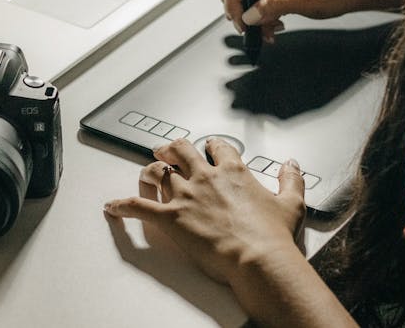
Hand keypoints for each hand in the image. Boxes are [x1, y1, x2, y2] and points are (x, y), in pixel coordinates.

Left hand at [104, 138, 305, 284]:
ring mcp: (185, 196)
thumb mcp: (291, 203)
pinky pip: (138, 206)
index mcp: (233, 172)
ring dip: (149, 171)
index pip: (217, 147)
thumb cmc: (272, 235)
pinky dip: (122, 205)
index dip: (211, 146)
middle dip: (171, 149)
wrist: (257, 258)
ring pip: (158, 173)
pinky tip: (113, 206)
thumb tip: (292, 164)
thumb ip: (292, 179)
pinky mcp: (170, 218)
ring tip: (146, 172)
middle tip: (165, 151)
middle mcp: (205, 177)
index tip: (209, 147)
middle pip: (181, 151)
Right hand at [221, 0, 366, 41]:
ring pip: (247, 0)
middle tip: (252, 31)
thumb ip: (276, 5)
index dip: (233, 0)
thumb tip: (250, 15)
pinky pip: (259, 5)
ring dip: (254, 20)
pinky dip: (263, 19)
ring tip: (269, 32)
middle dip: (243, 13)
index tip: (240, 21)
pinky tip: (275, 27)